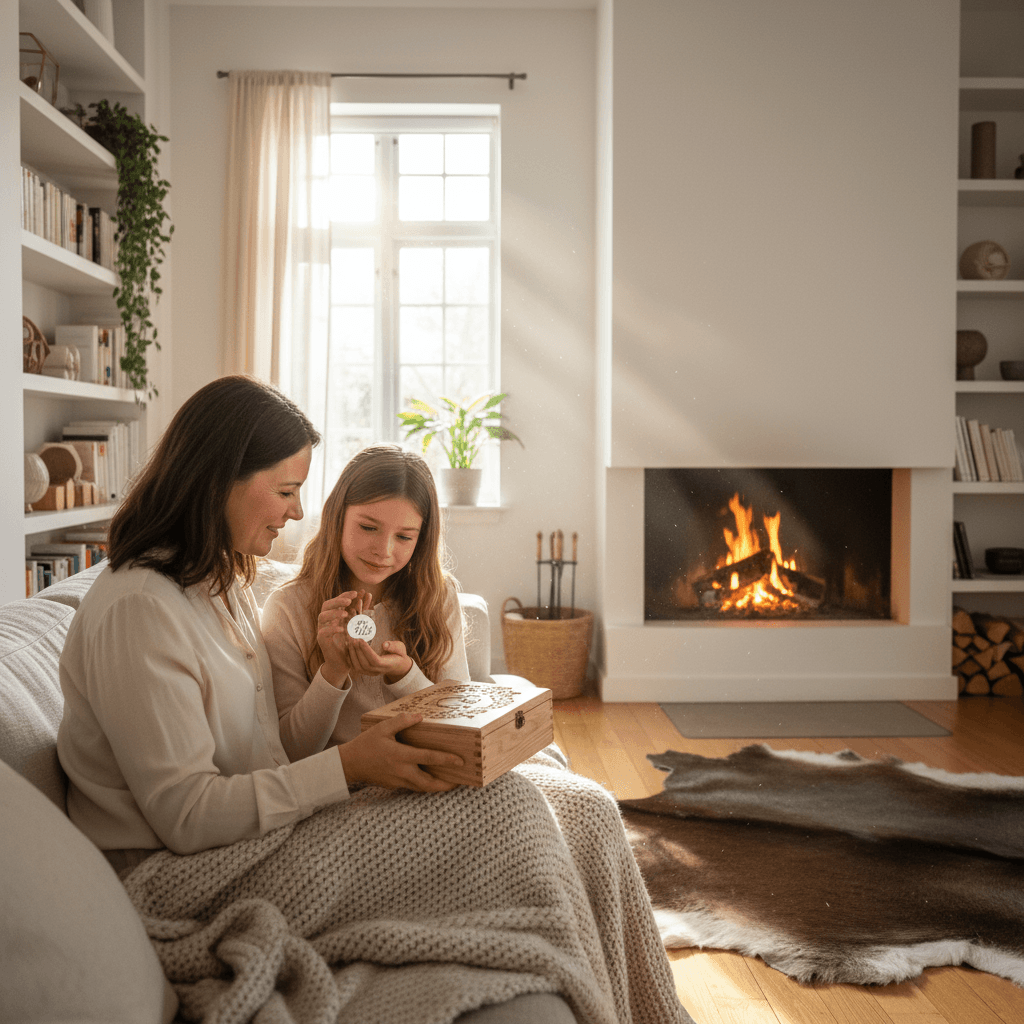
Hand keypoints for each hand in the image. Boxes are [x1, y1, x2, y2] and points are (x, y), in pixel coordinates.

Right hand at [316, 590, 372, 685]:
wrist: (343, 662)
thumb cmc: (350, 641)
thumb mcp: (358, 623)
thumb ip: (362, 610)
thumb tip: (368, 594)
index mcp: (334, 615)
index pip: (336, 600)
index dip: (345, 595)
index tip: (356, 592)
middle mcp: (326, 620)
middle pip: (326, 605)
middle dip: (337, 601)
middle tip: (349, 601)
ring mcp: (322, 629)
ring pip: (322, 616)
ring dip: (333, 613)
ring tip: (345, 614)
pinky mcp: (322, 640)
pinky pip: (323, 632)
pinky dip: (332, 629)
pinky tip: (341, 629)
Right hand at [337, 713, 463, 791]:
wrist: (349, 764)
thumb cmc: (366, 744)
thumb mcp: (382, 728)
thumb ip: (402, 721)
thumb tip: (419, 717)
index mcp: (401, 756)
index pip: (429, 758)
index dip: (446, 760)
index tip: (460, 761)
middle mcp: (402, 771)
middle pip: (429, 783)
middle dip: (446, 785)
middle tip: (459, 781)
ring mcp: (398, 781)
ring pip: (422, 788)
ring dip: (436, 787)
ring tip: (449, 782)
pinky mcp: (394, 785)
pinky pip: (413, 787)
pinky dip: (424, 785)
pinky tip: (429, 778)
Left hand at [346, 637, 413, 683]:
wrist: (396, 666)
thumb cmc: (398, 654)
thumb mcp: (400, 648)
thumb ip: (394, 646)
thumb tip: (384, 644)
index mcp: (387, 665)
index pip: (374, 660)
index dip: (366, 650)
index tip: (361, 640)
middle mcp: (377, 671)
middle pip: (364, 664)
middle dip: (357, 650)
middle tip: (352, 638)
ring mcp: (370, 673)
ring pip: (358, 666)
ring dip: (352, 654)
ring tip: (349, 641)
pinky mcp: (365, 671)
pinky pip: (354, 667)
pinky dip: (349, 657)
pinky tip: (347, 648)